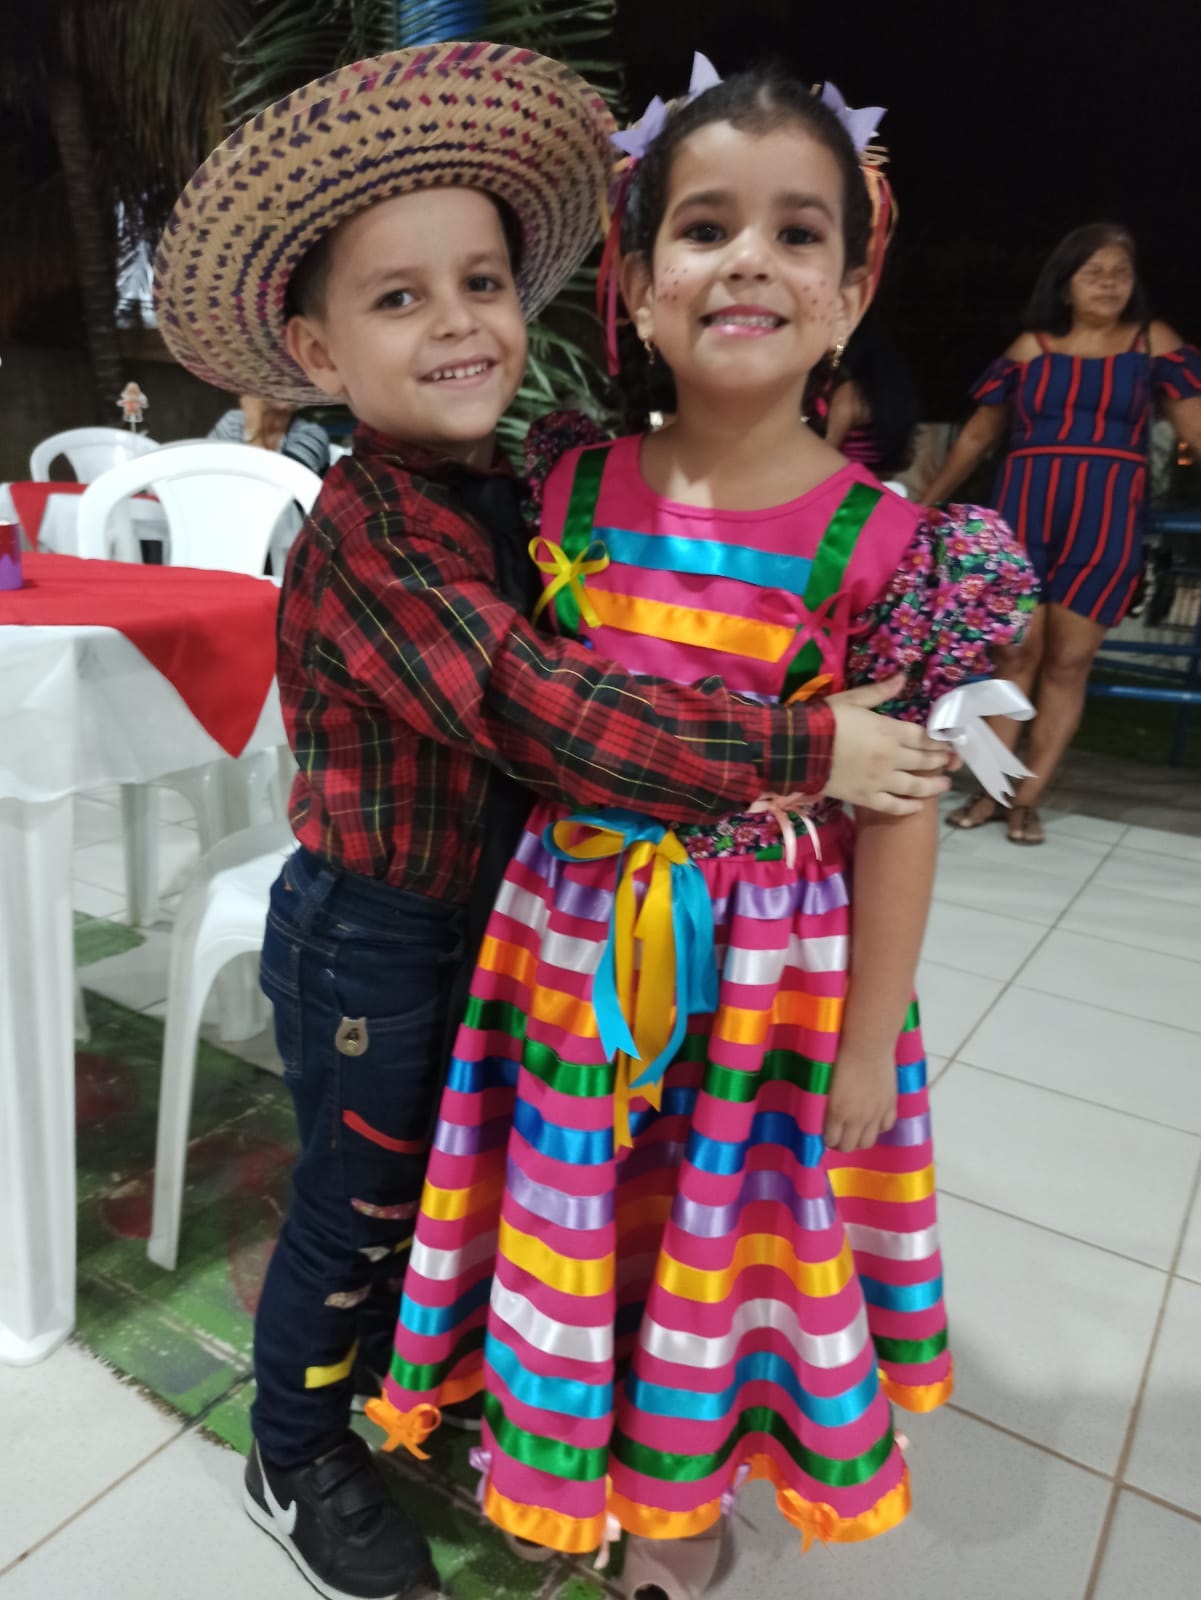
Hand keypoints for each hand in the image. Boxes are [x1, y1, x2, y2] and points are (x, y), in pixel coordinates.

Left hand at [824, 1047, 896, 1152]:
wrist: (867, 1046)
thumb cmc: (839, 1057)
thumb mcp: (825, 1083)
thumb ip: (825, 1103)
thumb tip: (823, 1114)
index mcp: (837, 1113)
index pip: (831, 1140)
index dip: (827, 1140)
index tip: (826, 1135)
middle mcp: (857, 1118)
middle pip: (849, 1146)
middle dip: (841, 1144)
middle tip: (839, 1136)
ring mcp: (875, 1114)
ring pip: (868, 1142)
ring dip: (860, 1140)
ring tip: (855, 1131)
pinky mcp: (890, 1105)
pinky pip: (886, 1127)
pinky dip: (878, 1127)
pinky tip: (873, 1119)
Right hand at [825, 676, 952, 813]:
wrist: (800, 748)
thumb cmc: (826, 720)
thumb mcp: (853, 699)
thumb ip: (880, 692)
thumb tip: (903, 677)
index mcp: (890, 731)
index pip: (925, 737)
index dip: (940, 740)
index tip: (949, 742)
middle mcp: (892, 757)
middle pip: (925, 760)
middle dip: (941, 760)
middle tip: (949, 761)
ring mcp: (880, 780)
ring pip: (916, 786)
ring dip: (934, 785)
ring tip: (944, 784)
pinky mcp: (866, 797)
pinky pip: (894, 806)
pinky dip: (908, 807)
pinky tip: (918, 806)